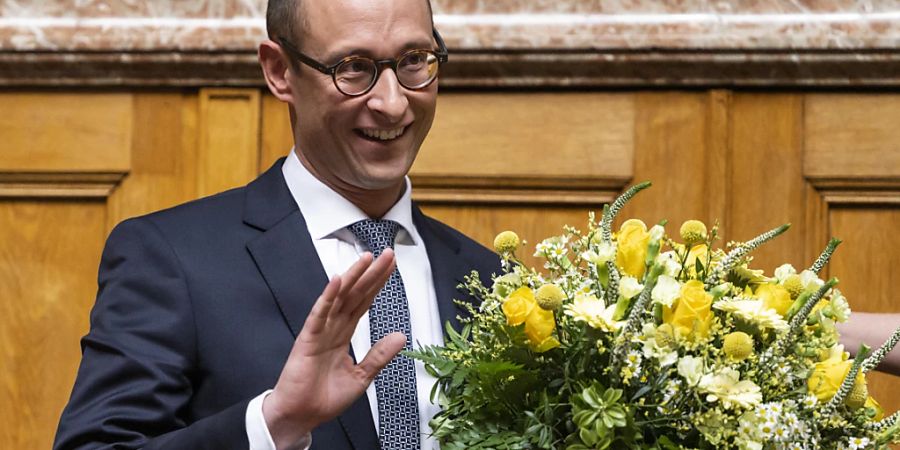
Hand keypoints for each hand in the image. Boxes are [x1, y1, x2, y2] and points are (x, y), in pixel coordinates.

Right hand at [262, 250, 406, 448]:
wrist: (301, 416)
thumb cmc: (324, 398)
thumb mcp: (361, 376)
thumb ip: (379, 355)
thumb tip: (401, 335)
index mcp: (344, 334)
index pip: (364, 302)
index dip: (377, 284)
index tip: (391, 265)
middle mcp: (332, 327)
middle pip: (355, 294)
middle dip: (372, 274)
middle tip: (387, 253)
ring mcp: (319, 331)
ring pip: (339, 298)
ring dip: (353, 277)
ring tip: (367, 258)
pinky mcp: (307, 340)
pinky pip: (318, 315)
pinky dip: (327, 298)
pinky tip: (336, 281)